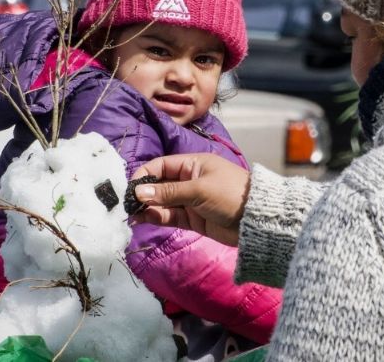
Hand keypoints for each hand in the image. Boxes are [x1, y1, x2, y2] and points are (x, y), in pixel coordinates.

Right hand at [132, 153, 249, 246]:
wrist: (256, 220)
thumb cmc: (230, 194)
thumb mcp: (198, 189)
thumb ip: (168, 192)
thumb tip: (139, 192)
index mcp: (193, 164)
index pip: (161, 165)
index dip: (145, 174)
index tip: (131, 187)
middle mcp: (189, 180)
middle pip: (159, 185)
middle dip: (144, 193)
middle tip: (128, 204)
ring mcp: (190, 200)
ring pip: (162, 202)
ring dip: (147, 207)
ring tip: (132, 214)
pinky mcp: (192, 219)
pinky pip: (169, 216)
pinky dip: (156, 217)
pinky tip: (143, 219)